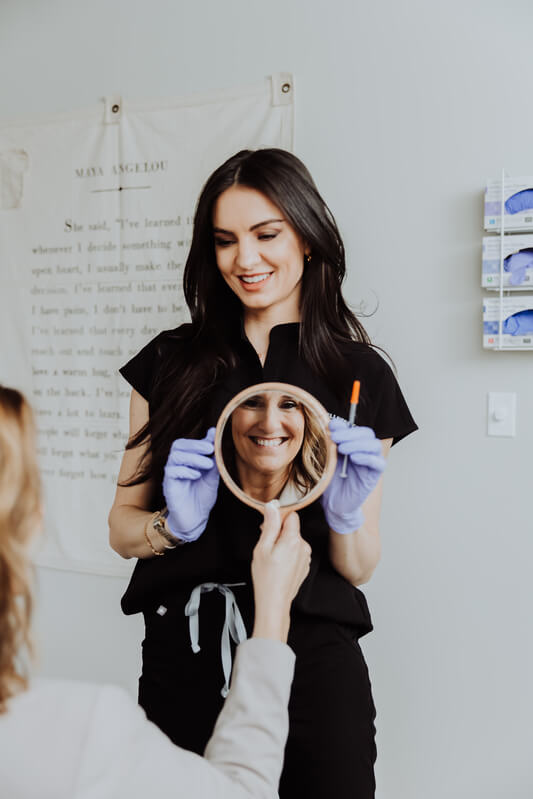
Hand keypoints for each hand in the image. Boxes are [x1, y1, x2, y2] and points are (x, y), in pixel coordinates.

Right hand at [162, 428, 218, 541]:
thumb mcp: (212, 474)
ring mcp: (171, 475)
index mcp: (186, 460)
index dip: (199, 440)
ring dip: (193, 458)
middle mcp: (176, 465)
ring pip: (175, 457)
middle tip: (210, 449)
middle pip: (177, 445)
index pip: (187, 442)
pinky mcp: (168, 486)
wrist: (195, 519)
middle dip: (195, 445)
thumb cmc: (202, 496)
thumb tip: (213, 433)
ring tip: (207, 465)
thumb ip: (212, 456)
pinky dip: (185, 471)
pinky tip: (196, 476)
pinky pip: (171, 472)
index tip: (213, 442)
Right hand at [251, 503, 310, 640]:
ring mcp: (305, 557)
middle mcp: (303, 546)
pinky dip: (288, 554)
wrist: (274, 602)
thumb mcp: (262, 548)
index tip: (268, 526)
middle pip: (292, 528)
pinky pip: (296, 552)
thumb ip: (269, 525)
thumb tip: (272, 507)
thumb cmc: (266, 577)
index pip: (291, 516)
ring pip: (294, 540)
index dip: (278, 518)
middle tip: (266, 546)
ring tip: (272, 558)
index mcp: (293, 540)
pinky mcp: (305, 565)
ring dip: (283, 544)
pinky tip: (278, 565)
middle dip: (279, 532)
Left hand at [320, 418, 385, 534]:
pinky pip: (378, 463)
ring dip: (358, 444)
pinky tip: (354, 458)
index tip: (332, 427)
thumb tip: (332, 424)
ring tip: (342, 449)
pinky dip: (367, 458)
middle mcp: (365, 452)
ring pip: (375, 446)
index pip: (357, 428)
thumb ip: (332, 441)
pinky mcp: (374, 476)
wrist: (333, 503)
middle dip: (351, 433)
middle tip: (335, 438)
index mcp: (354, 445)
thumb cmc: (331, 480)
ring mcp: (371, 463)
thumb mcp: (328, 457)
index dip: (346, 426)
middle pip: (368, 434)